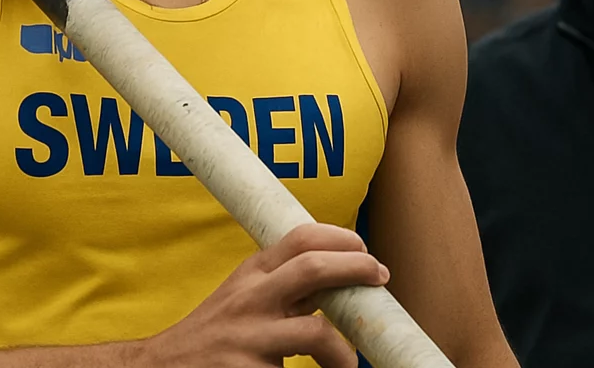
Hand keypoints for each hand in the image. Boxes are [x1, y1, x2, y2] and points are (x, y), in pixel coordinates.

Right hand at [132, 223, 388, 366]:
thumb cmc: (213, 335)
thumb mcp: (242, 297)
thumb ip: (283, 285)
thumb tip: (340, 276)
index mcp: (251, 275)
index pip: (300, 238)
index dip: (341, 238)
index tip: (365, 250)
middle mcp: (250, 300)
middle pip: (312, 270)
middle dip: (355, 269)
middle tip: (380, 279)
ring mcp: (249, 339)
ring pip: (315, 335)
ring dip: (344, 353)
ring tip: (350, 365)